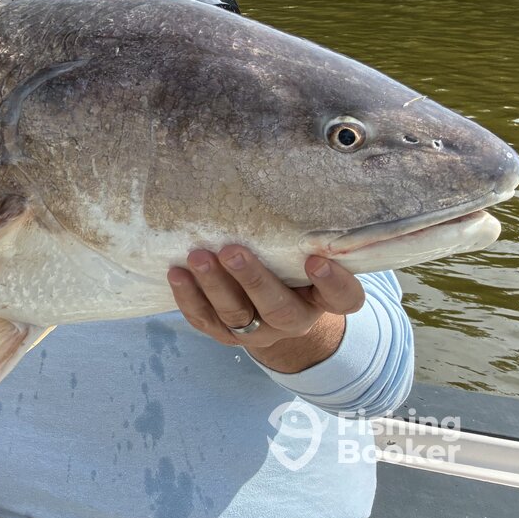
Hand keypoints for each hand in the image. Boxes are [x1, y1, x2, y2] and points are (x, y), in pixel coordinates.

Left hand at [167, 245, 364, 371]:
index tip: (316, 260)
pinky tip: (176, 273)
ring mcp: (256, 332)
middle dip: (253, 280)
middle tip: (232, 251)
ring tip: (198, 257)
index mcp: (320, 300)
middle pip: (278, 309)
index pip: (342, 299)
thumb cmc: (287, 267)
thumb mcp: (299, 254)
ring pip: (235, 315)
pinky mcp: (223, 333)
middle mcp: (292, 321)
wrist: (267, 308)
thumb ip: (298, 235)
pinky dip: (188, 297)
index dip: (333, 283)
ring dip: (214, 285)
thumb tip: (281, 184)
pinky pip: (204, 319)